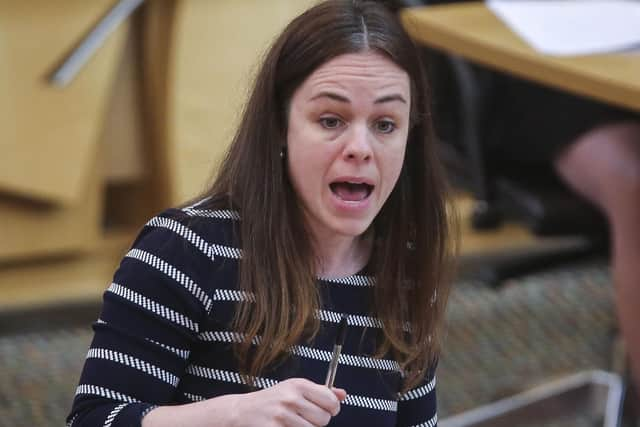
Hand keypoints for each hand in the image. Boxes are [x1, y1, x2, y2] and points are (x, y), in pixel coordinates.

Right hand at [228, 378, 346, 426]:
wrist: (242, 412)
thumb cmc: (272, 400)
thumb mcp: (294, 389)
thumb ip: (320, 392)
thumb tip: (342, 394)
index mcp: (298, 385)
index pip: (330, 400)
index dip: (332, 408)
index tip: (327, 410)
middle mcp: (290, 399)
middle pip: (324, 419)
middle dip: (318, 421)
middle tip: (305, 418)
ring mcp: (282, 416)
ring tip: (294, 423)